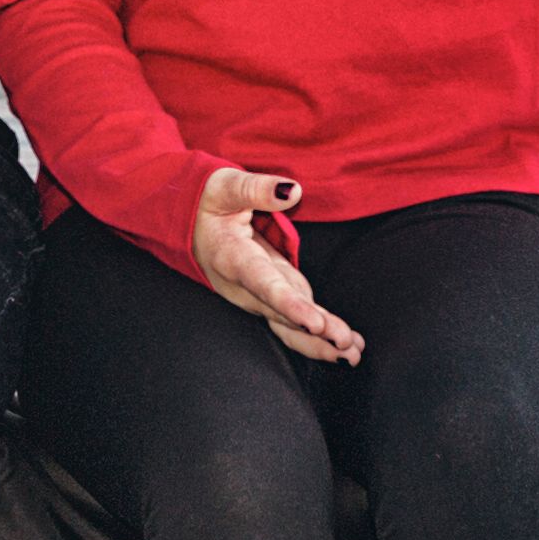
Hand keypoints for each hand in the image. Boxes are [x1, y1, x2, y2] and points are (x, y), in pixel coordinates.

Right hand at [190, 166, 358, 361]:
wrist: (185, 221)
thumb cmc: (205, 200)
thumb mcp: (225, 185)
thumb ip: (256, 189)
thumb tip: (292, 191)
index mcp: (231, 256)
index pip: (262, 282)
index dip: (289, 305)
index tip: (315, 323)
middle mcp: (242, 284)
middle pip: (280, 314)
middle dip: (313, 332)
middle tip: (347, 344)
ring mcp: (256, 294)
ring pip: (288, 325)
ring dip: (320, 342)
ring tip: (353, 354)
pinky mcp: (268, 295)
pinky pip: (293, 321)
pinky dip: (318, 336)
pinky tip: (345, 347)